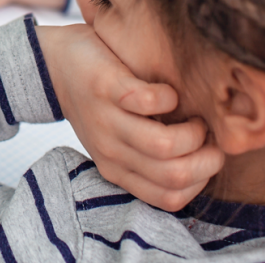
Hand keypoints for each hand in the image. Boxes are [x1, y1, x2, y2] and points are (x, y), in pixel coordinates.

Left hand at [37, 23, 223, 210]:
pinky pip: (148, 102)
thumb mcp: (120, 141)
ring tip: (193, 117)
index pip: (171, 199)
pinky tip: (168, 92)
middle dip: (207, 159)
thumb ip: (151, 156)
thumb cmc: (100, 103)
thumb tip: (206, 160)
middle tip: (208, 137)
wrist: (56, 65)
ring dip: (193, 131)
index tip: (208, 155)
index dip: (202, 180)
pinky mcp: (106, 88)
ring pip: (164, 146)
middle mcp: (111, 152)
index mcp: (118, 170)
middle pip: (174, 176)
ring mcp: (107, 121)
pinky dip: (169, 97)